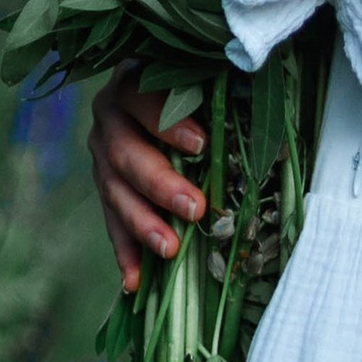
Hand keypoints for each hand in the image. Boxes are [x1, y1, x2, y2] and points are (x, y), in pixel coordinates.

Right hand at [89, 78, 205, 293]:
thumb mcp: (204, 79)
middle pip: (127, 154)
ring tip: (170, 250)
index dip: (168, 123)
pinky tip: (135, 281)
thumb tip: (259, 98)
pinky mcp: (106, 187)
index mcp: (132, 84)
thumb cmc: (194, 86)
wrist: (154, 92)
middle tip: (195, 209)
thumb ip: (220, 88)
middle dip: (161, 184)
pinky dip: (125, 253)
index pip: (143, 100)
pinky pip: (111, 223)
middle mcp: (109, 118)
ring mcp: (101, 155)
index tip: (201, 145)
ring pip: (115, 193)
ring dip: (143, 224)